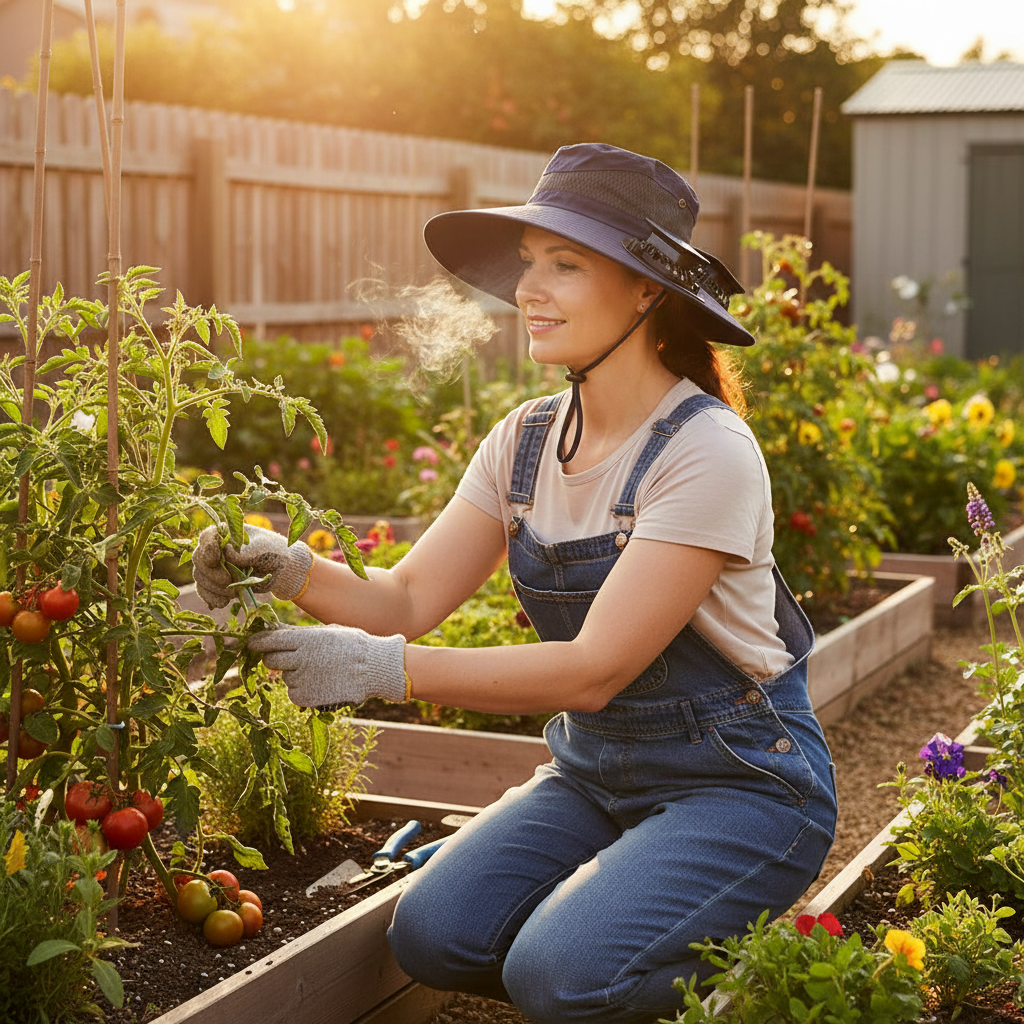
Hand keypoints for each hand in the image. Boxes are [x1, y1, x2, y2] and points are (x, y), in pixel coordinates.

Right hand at [191, 524, 313, 608]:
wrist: (281, 570)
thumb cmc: (274, 552)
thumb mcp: (264, 549)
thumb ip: (246, 551)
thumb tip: (228, 551)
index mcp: (227, 534)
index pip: (207, 537)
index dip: (207, 548)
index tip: (216, 559)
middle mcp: (216, 548)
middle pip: (199, 558)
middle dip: (211, 572)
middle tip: (228, 581)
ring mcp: (214, 566)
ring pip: (200, 576)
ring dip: (213, 587)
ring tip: (232, 593)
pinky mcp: (216, 583)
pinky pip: (205, 590)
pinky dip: (212, 597)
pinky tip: (223, 603)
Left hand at [247, 624, 407, 708]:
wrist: (374, 668)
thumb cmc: (353, 646)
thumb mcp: (326, 632)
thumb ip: (299, 634)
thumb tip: (275, 629)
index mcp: (305, 639)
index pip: (269, 640)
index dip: (257, 642)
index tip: (252, 643)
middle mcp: (300, 658)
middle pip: (270, 660)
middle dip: (274, 658)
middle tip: (289, 659)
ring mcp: (302, 679)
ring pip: (285, 677)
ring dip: (294, 674)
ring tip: (319, 671)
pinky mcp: (306, 698)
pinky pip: (294, 693)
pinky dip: (302, 690)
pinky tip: (320, 683)